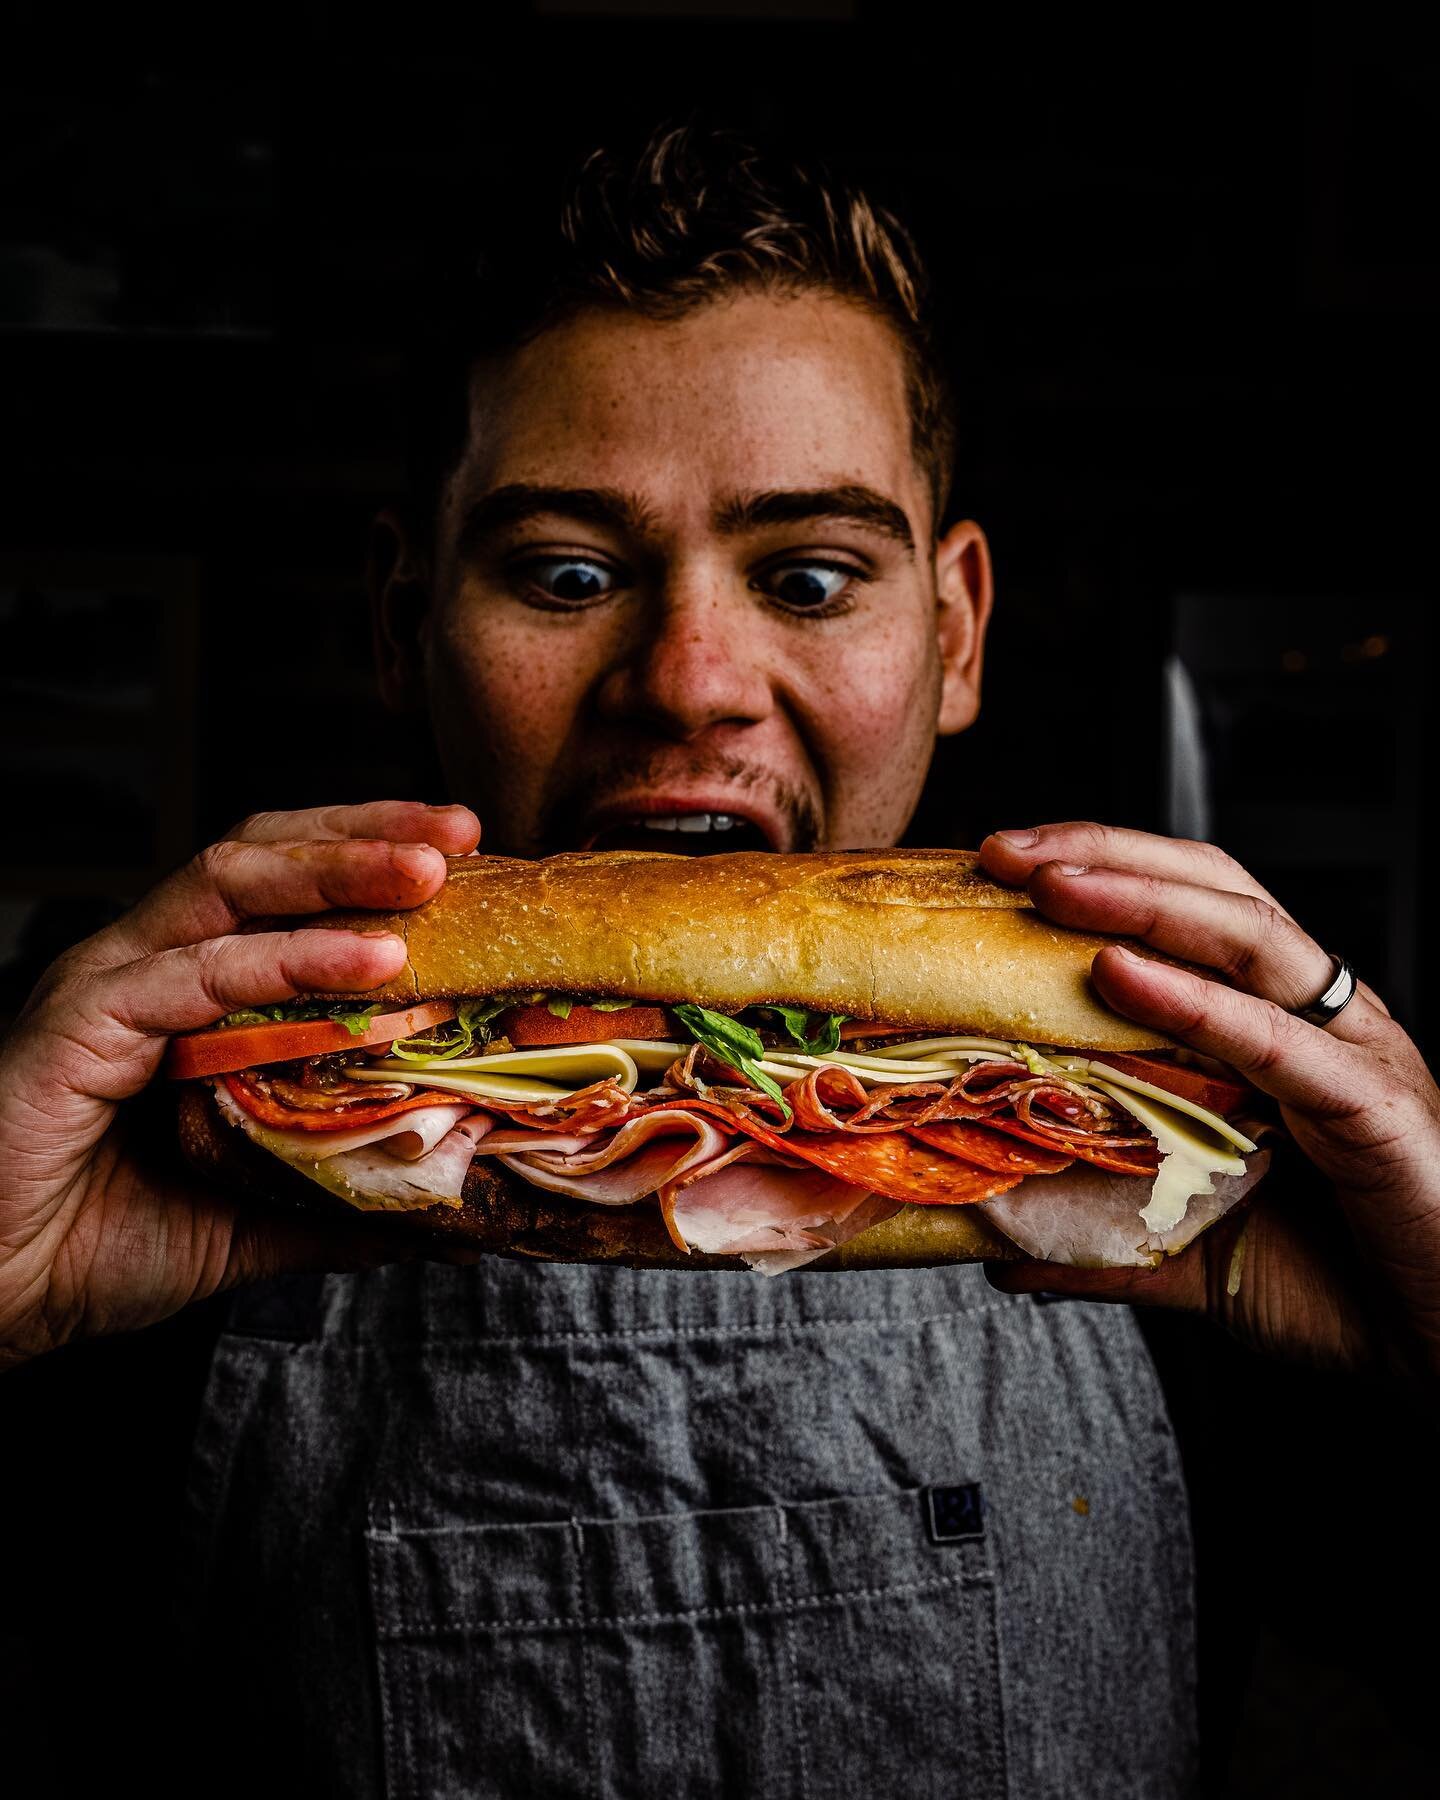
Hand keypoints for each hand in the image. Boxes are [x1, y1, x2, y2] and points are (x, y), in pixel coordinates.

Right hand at [0, 801, 482, 1370]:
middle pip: (260, 855)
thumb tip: (453, 1205)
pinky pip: (192, 973)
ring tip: (429, 874)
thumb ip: (346, 1194)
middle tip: (462, 832)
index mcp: (185, 986)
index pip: (281, 883)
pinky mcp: (78, 1024)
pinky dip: (286, 961)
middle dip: (366, 833)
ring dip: (336, 870)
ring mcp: (109, 984)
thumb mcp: (259, 1213)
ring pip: (226, 884)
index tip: (469, 852)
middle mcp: (147, 965)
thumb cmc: (102, 1245)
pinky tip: (369, 964)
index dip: (368, 854)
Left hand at [976, 824, 1439, 1383]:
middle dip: (1104, 855)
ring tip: (1051, 886)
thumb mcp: (1190, 1252)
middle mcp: (1323, 1022)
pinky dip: (1195, 1001)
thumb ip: (1099, 1240)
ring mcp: (1356, 1055)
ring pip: (1250, 937)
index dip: (1101, 872)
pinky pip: (1279, 1040)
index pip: (1189, 911)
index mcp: (1282, 1029)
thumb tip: (1002, 1250)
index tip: (1001, 868)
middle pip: (1216, 890)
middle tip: (1005, 852)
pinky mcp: (1376, 1110)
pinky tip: (1121, 975)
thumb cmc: (1344, 1289)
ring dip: (1140, 898)